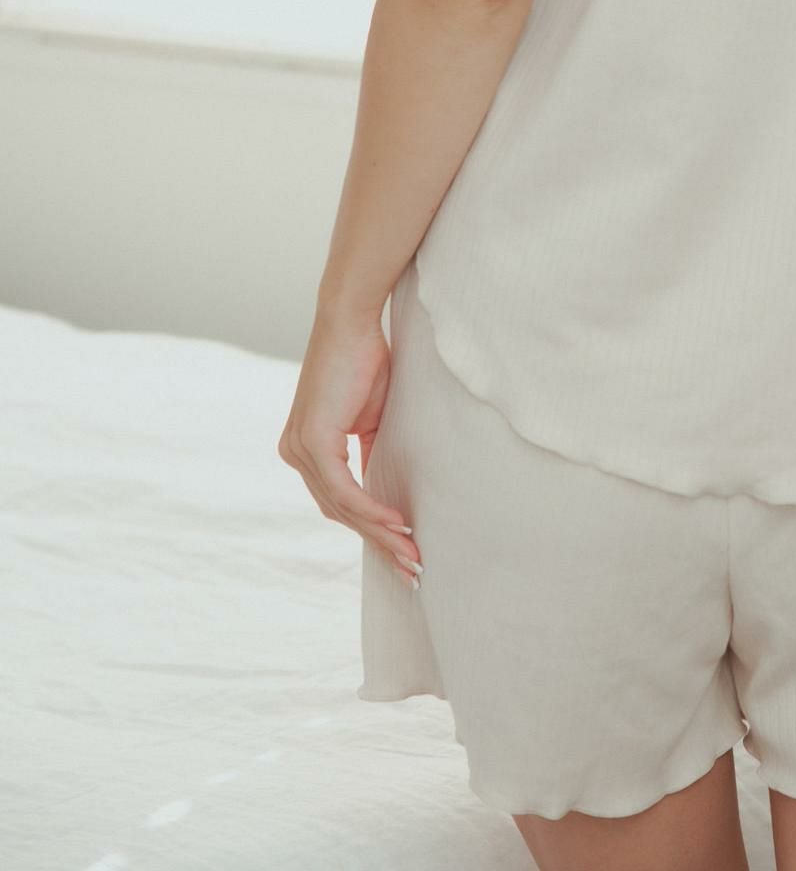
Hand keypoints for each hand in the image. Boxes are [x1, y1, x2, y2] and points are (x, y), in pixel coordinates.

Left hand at [278, 305, 422, 587]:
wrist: (350, 319)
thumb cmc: (365, 359)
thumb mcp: (369, 416)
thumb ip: (368, 450)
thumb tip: (381, 481)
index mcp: (305, 448)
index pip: (337, 501)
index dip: (370, 527)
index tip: (403, 547)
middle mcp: (295, 453)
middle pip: (338, 513)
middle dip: (378, 542)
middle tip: (411, 566)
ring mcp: (299, 449)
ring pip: (342, 508)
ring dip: (380, 533)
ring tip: (412, 552)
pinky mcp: (313, 442)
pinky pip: (344, 490)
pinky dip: (372, 510)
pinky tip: (397, 523)